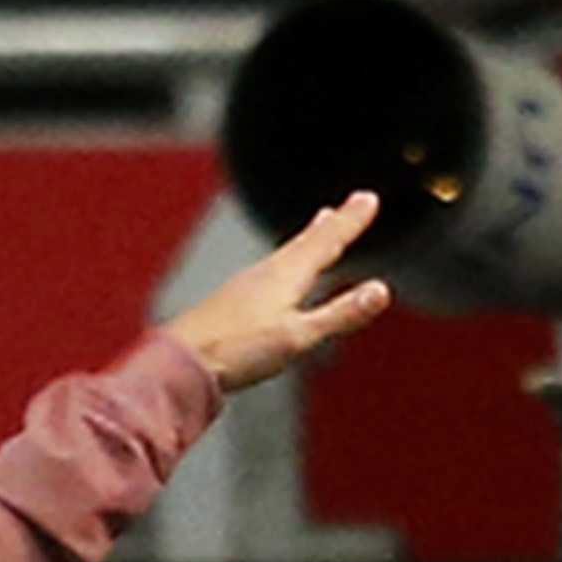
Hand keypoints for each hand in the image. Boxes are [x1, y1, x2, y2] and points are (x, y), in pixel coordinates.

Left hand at [162, 191, 394, 393]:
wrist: (180, 362)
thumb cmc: (237, 350)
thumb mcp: (298, 336)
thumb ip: (340, 314)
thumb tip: (380, 291)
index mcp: (287, 275)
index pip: (327, 241)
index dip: (350, 221)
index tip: (368, 199)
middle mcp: (268, 272)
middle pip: (308, 240)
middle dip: (333, 223)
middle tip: (351, 203)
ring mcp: (250, 284)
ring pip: (289, 252)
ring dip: (310, 237)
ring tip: (320, 224)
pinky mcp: (235, 301)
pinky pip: (273, 269)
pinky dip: (289, 259)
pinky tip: (280, 273)